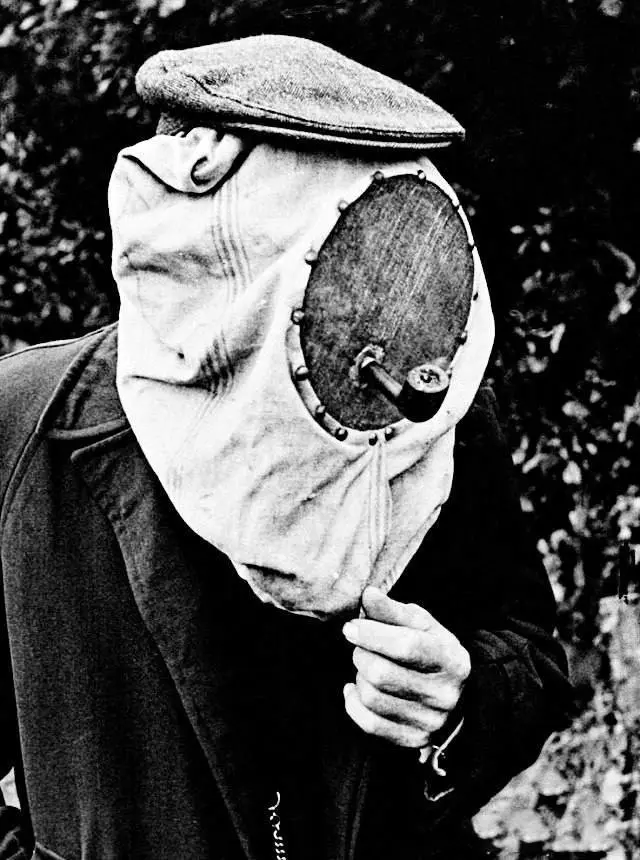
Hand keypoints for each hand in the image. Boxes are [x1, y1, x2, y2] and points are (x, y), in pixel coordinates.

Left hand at [342, 586, 469, 747]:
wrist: (455, 694)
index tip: (351, 627)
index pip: (406, 646)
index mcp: (451, 659)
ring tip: (366, 666)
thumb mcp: (420, 625)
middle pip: (382, 674)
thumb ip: (393, 610)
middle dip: (361, 654)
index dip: (372, 634)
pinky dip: (353, 703)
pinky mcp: (413, 739)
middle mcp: (445, 694)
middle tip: (361, 646)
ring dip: (359, 677)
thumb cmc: (431, 650)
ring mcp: (430, 721)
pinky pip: (368, 723)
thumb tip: (368, 595)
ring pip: (371, 697)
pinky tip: (355, 689)